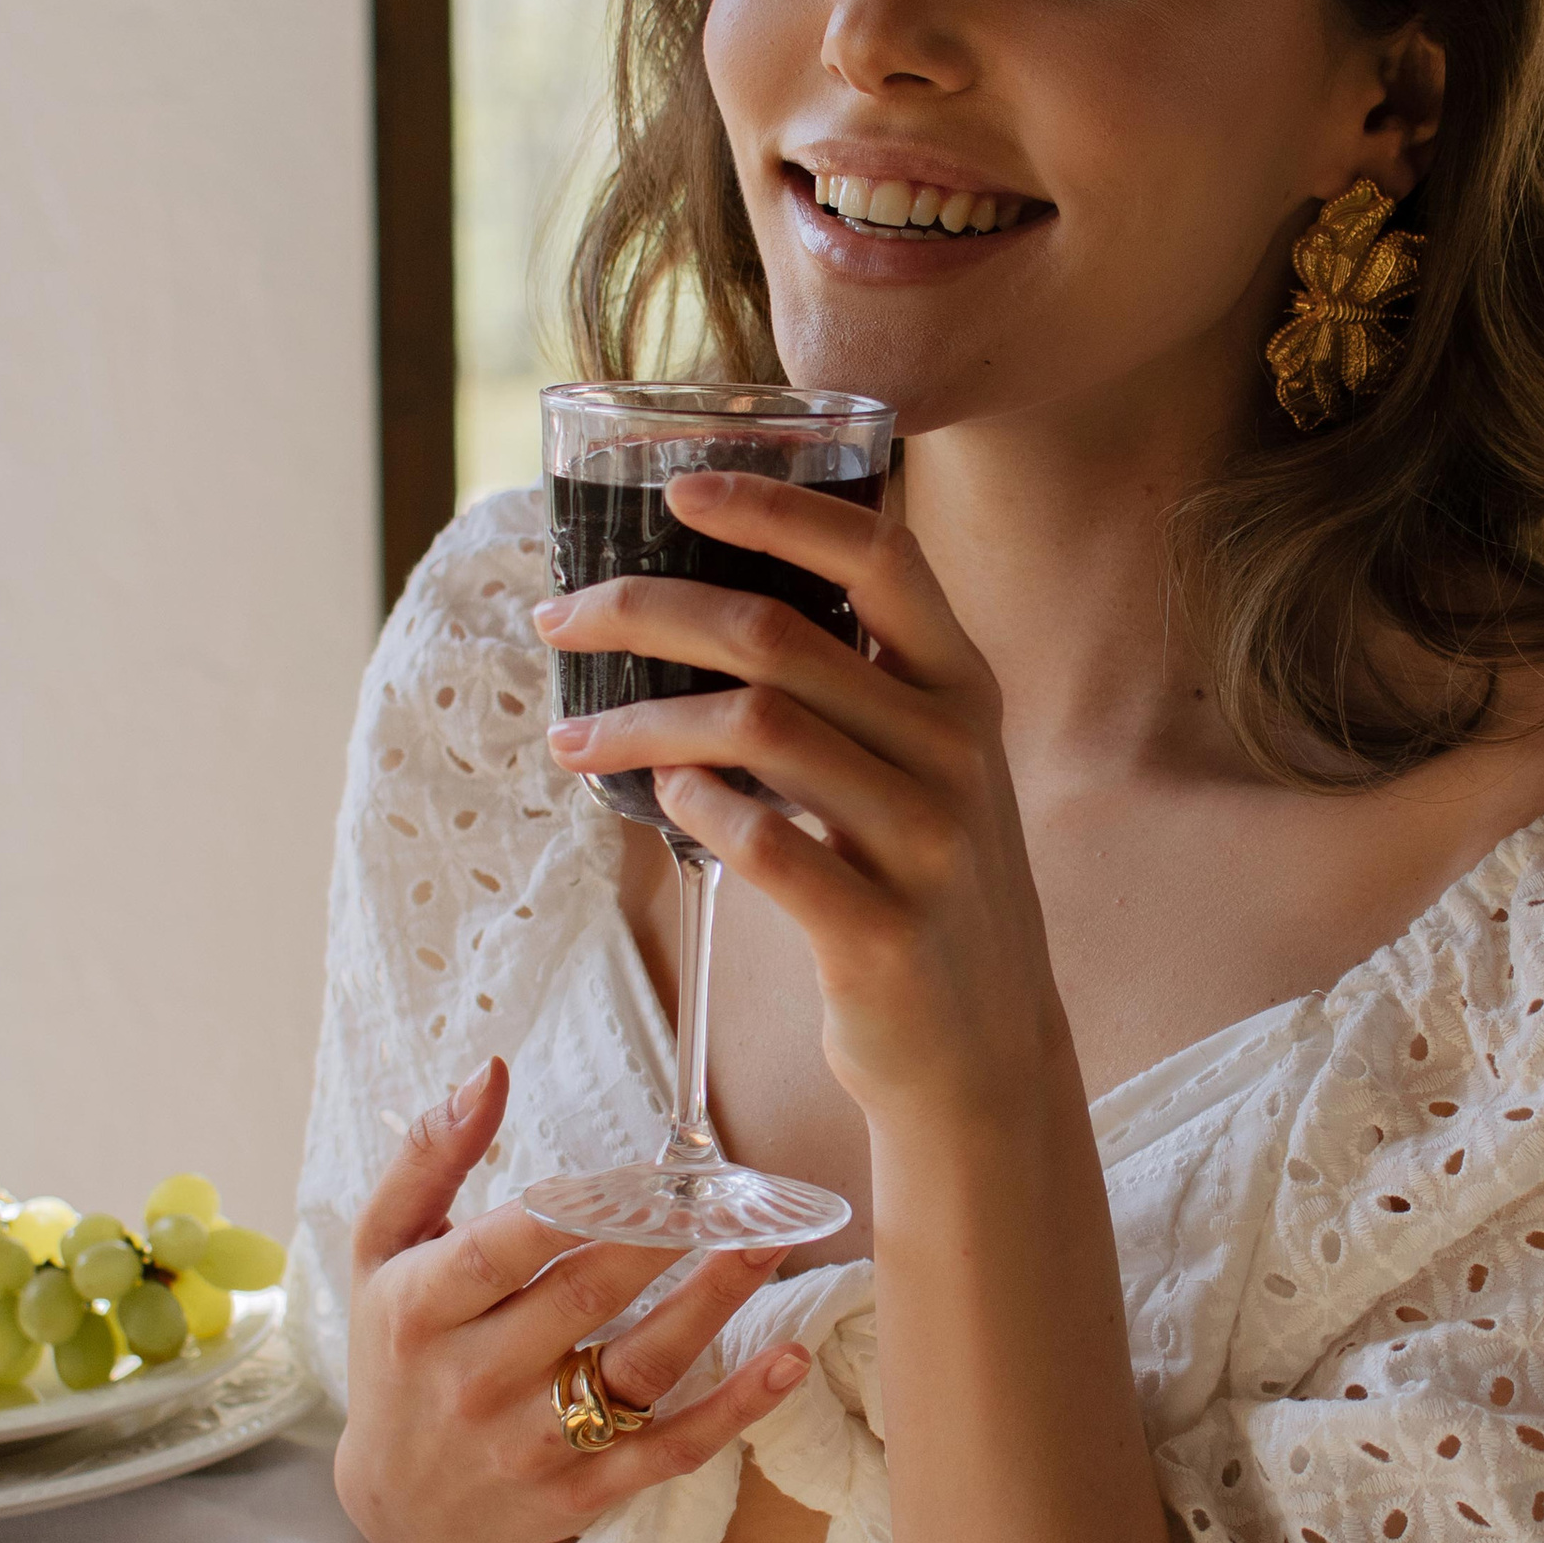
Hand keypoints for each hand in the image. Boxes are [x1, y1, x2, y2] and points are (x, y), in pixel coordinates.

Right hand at [334, 1056, 810, 1542]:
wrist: (404, 1516)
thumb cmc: (399, 1355)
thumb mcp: (383, 1253)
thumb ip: (427, 1157)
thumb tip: (490, 1074)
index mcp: (423, 1310)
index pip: (503, 1249)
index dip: (580, 1207)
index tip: (648, 1169)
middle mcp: (476, 1379)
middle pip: (586, 1298)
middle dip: (665, 1238)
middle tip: (732, 1190)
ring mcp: (533, 1443)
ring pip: (639, 1369)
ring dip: (713, 1304)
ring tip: (768, 1244)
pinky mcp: (583, 1494)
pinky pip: (670, 1450)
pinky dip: (735, 1409)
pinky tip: (789, 1360)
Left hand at [534, 473, 1062, 1127]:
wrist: (983, 1054)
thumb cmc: (921, 893)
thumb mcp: (922, 773)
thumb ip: (852, 694)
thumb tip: (697, 616)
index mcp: (963, 690)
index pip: (879, 557)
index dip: (775, 509)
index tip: (676, 488)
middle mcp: (956, 751)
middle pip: (777, 635)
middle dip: (645, 610)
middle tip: (560, 618)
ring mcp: (930, 842)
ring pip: (756, 731)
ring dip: (640, 721)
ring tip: (572, 736)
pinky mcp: (886, 933)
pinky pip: (765, 846)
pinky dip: (695, 810)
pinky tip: (657, 804)